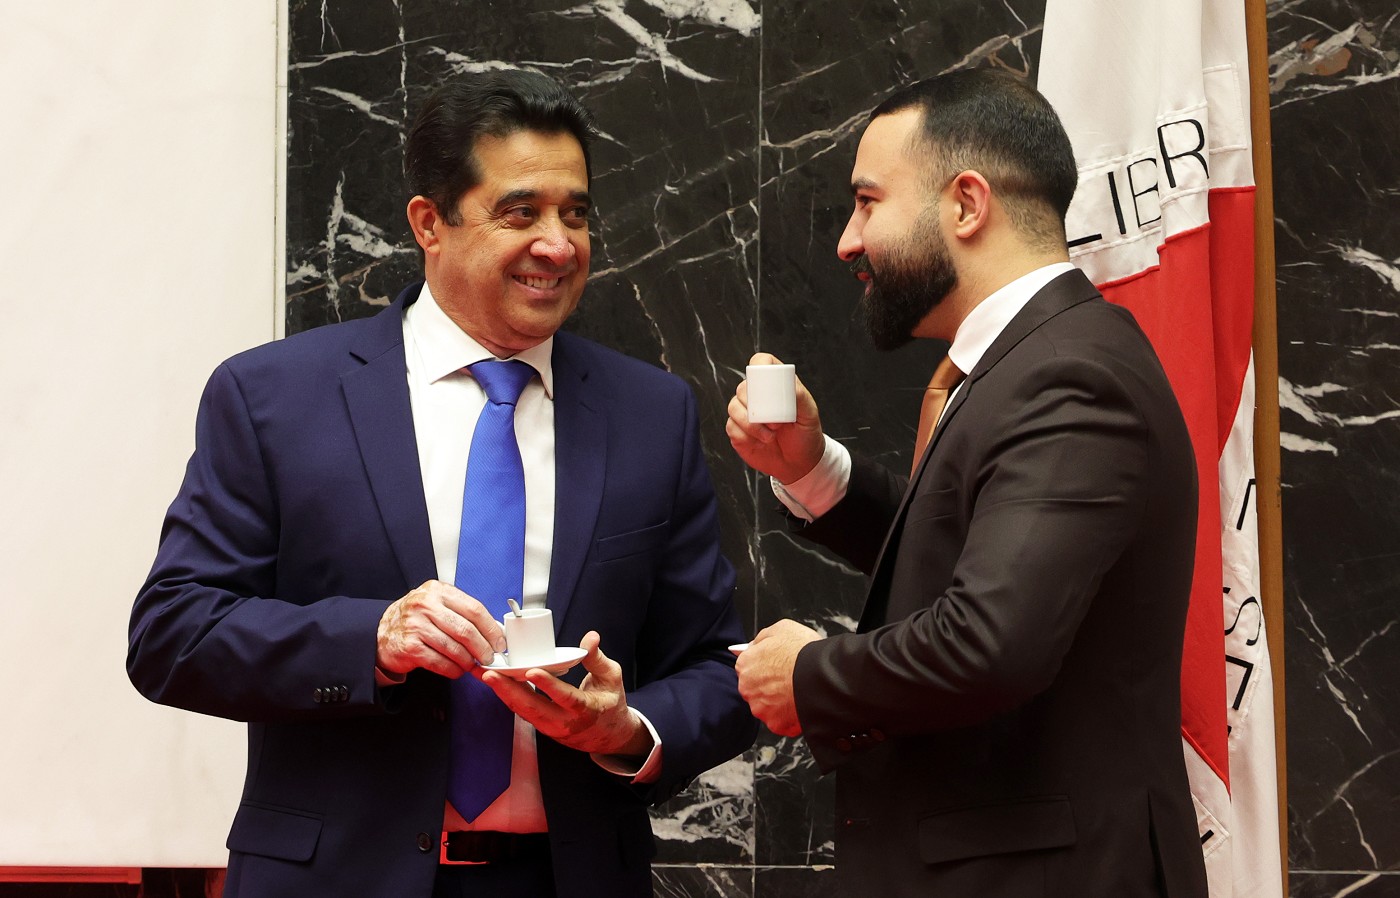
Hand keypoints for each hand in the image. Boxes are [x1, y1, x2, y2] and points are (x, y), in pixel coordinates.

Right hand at [376, 580, 506, 678]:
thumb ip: (462, 612)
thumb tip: (494, 631)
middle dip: (483, 648)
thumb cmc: (417, 618)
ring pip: (454, 649)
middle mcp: (426, 605)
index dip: (491, 629)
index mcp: (438, 591)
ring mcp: (416, 626)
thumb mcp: (437, 604)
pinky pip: (440, 663)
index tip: (500, 642)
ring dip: (468, 661)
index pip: (474, 609)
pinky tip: (457, 670)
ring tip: (472, 665)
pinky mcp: (409, 647)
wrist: (382, 631)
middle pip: (466, 630)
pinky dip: (453, 670)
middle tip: (490, 658)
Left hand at [476, 631, 650, 756]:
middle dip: (510, 691)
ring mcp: (551, 728)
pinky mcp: (541, 727)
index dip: (548, 685)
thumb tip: (590, 638)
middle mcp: (565, 722)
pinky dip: (507, 697)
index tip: (533, 671)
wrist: (607, 737)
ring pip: (523, 712)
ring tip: (486, 676)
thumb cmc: (610, 704)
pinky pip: (522, 712)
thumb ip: (597, 658)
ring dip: (503, 694)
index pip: (566, 698)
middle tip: (492, 674)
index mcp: (586, 710)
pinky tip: (495, 683)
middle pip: (534, 708)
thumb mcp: (612, 678)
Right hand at [726, 352, 824, 483]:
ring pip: (733, 407)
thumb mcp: (809, 414)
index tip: (765, 384)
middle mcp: (757, 395)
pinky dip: (746, 436)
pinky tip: (760, 441)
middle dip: (756, 406)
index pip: (760, 363)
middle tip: (776, 423)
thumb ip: (800, 397)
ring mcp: (744, 412)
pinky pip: (731, 427)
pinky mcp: (736, 429)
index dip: (759, 367)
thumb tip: (787, 386)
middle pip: (743, 387)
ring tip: (770, 436)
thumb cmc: (805, 436)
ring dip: (751, 425)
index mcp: (775, 384)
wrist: (798, 464)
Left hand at [736, 619, 820, 736]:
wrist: (822, 676)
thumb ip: (763, 638)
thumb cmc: (803, 651)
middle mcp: (748, 688)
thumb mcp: (782, 628)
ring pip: (767, 707)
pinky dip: (790, 716)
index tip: (775, 666)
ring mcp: (761, 709)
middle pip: (755, 688)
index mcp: (745, 664)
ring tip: (797, 691)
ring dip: (778, 702)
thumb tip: (756, 645)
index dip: (764, 664)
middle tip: (788, 678)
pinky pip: (781, 722)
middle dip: (769, 685)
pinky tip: (801, 705)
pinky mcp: (776, 724)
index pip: (748, 666)